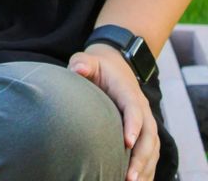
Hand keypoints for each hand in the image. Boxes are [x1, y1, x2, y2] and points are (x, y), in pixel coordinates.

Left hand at [68, 43, 158, 180]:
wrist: (116, 64)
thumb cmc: (98, 66)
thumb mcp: (89, 60)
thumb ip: (82, 63)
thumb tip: (77, 69)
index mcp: (128, 91)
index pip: (134, 109)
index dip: (133, 125)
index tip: (127, 142)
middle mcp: (142, 107)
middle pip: (149, 134)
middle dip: (141, 156)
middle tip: (129, 176)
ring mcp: (146, 120)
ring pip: (153, 147)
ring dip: (145, 167)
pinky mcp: (145, 131)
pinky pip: (152, 152)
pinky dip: (147, 168)